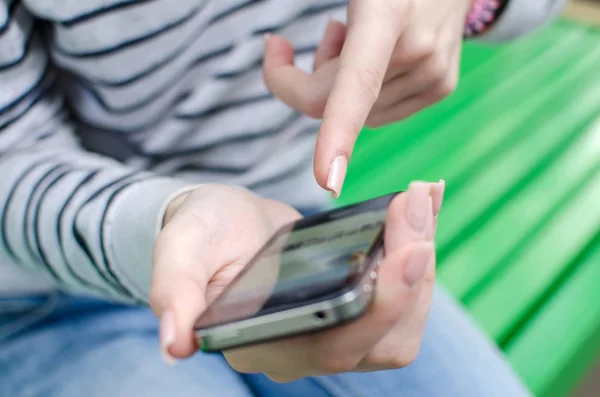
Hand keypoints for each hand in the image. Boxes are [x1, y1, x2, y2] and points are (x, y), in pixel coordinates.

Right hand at [150, 180, 444, 382]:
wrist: (223, 225)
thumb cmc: (200, 235)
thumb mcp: (180, 251)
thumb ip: (173, 293)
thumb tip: (174, 345)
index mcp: (264, 344)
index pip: (335, 346)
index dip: (380, 307)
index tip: (409, 250)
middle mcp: (306, 351)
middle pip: (383, 338)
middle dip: (412, 273)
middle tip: (418, 206)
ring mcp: (335, 330)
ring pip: (403, 323)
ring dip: (422, 263)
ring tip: (421, 202)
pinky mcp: (353, 306)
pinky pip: (402, 296)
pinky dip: (419, 253)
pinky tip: (422, 209)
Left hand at [263, 0, 469, 196]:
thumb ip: (327, 36)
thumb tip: (310, 98)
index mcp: (387, 13)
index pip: (356, 85)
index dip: (337, 133)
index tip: (326, 179)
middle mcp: (416, 50)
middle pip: (334, 104)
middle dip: (309, 81)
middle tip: (328, 34)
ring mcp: (433, 73)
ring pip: (356, 114)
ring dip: (341, 87)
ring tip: (362, 39)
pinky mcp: (441, 87)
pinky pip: (378, 112)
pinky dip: (366, 95)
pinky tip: (381, 57)